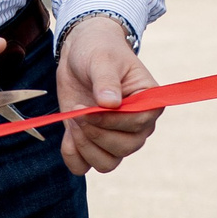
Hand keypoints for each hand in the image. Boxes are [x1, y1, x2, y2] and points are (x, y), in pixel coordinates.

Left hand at [57, 17, 159, 175]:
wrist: (80, 54)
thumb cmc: (98, 51)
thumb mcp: (101, 60)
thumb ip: (106, 81)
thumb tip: (110, 103)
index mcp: (148, 103)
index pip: (137, 126)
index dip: (110, 122)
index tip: (87, 109)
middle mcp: (137, 126)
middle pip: (123, 148)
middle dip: (95, 133)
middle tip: (78, 111)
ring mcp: (116, 137)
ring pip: (106, 163)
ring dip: (84, 146)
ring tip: (73, 118)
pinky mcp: (94, 143)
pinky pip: (85, 165)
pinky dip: (73, 156)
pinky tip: (67, 134)